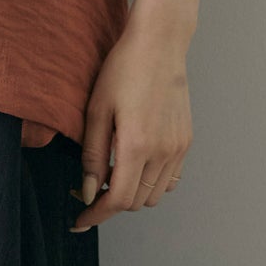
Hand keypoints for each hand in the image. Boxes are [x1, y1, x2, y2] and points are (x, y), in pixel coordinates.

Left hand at [68, 16, 192, 229]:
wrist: (159, 44)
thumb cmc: (123, 69)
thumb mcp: (97, 109)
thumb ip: (92, 154)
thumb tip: (86, 191)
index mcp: (137, 145)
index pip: (117, 200)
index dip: (96, 215)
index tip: (79, 221)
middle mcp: (162, 152)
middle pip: (136, 202)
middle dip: (110, 203)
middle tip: (88, 190)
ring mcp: (178, 148)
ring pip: (154, 195)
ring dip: (132, 195)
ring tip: (111, 176)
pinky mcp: (186, 141)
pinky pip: (170, 180)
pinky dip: (151, 183)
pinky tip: (135, 167)